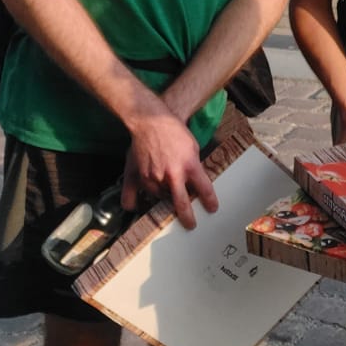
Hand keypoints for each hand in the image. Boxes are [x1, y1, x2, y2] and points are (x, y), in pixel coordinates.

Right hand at [121, 105, 218, 230]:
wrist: (151, 121)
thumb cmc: (174, 132)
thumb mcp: (192, 148)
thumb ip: (193, 167)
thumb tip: (193, 183)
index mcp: (190, 166)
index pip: (204, 189)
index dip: (209, 202)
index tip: (212, 209)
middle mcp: (171, 174)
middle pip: (181, 203)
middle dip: (187, 217)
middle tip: (190, 225)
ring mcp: (153, 176)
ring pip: (160, 198)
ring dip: (165, 200)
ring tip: (167, 198)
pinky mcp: (137, 175)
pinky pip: (132, 196)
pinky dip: (137, 202)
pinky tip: (138, 207)